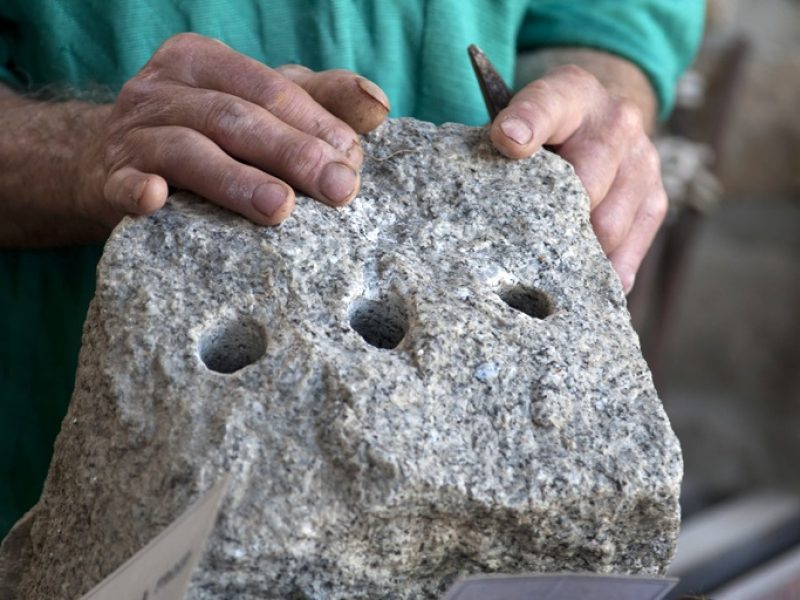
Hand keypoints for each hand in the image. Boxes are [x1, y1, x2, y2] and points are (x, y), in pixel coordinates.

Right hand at [77, 33, 389, 228]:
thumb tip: (378, 104)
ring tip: (279, 208)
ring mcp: (132, 134)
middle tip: (337, 188)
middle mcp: (163, 89)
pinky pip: (123, 183)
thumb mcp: (257, 108)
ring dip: (236, 179)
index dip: (313, 122)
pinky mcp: (108, 180)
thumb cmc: (203, 134)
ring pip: (188, 150)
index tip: (352, 159)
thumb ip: (316, 102)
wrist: (106, 162)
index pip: (268, 88)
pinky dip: (139, 190)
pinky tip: (156, 199)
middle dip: (291, 153)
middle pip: (234, 117)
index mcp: (203, 63)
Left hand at [490, 64, 666, 292]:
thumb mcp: (520, 115)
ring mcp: (643, 160)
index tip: (508, 142)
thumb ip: (501, 141)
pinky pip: (631, 247)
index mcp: (571, 93)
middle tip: (520, 244)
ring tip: (547, 266)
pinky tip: (583, 281)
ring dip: (576, 251)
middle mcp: (615, 121)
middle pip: (586, 182)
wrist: (601, 118)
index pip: (548, 105)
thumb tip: (497, 165)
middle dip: (552, 218)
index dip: (528, 122)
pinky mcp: (656, 197)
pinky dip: (606, 271)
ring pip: (608, 225)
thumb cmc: (545, 130)